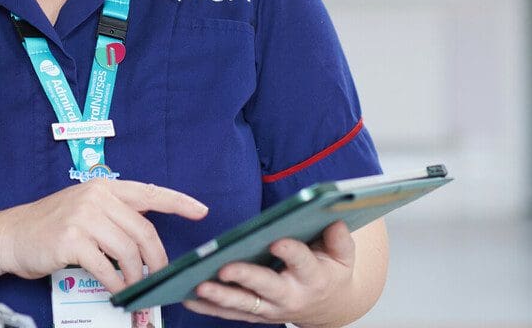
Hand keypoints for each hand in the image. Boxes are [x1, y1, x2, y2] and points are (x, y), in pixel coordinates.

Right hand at [0, 180, 207, 293]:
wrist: (11, 234)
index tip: (201, 211)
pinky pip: (108, 268)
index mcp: (102, 187)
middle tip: (161, 276)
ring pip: (129, 251)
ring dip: (137, 276)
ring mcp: (83, 218)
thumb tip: (147, 238)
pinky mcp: (72, 241)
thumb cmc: (49, 226)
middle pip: (144, 231)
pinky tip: (118, 292)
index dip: (178, 201)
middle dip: (158, 259)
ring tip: (136, 287)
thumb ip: (113, 214)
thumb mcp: (82, 207)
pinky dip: (118, 284)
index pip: (149, 192)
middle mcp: (95, 197)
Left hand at [183, 220, 358, 326]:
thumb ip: (339, 238)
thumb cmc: (331, 272)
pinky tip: (188, 297)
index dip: (290, 252)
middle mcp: (290, 295)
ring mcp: (271, 308)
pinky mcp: (255, 314)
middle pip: (267, 286)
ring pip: (244, 304)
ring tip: (199, 286)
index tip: (277, 241)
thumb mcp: (343, 255)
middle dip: (246, 277)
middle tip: (225, 269)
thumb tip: (334, 218)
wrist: (329, 306)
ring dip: (220, 297)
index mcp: (314, 277)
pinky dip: (209, 307)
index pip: (302, 262)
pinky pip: (230, 313)